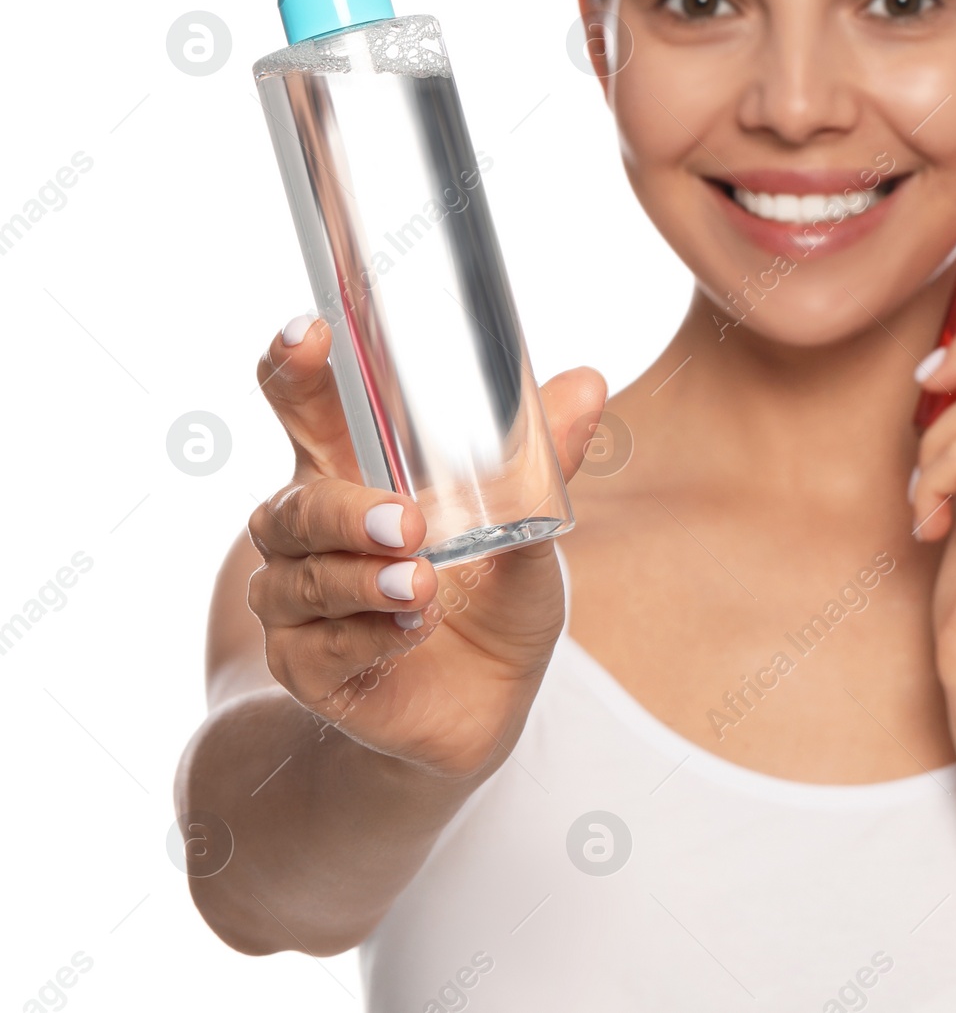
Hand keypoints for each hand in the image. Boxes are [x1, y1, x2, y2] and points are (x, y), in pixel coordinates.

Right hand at [246, 317, 604, 778]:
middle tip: (408, 522)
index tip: (310, 332)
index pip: (301, 406)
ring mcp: (300, 601)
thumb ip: (544, 458)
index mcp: (354, 470)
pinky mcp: (308, 667)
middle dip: (343, 510)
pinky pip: (319, 648)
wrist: (489, 700)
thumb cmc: (495, 589)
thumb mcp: (529, 521)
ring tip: (425, 583)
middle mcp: (312, 531)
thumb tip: (587, 382)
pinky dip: (369, 636)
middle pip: (290, 505)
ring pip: (302, 580)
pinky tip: (415, 628)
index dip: (293, 366)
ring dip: (365, 582)